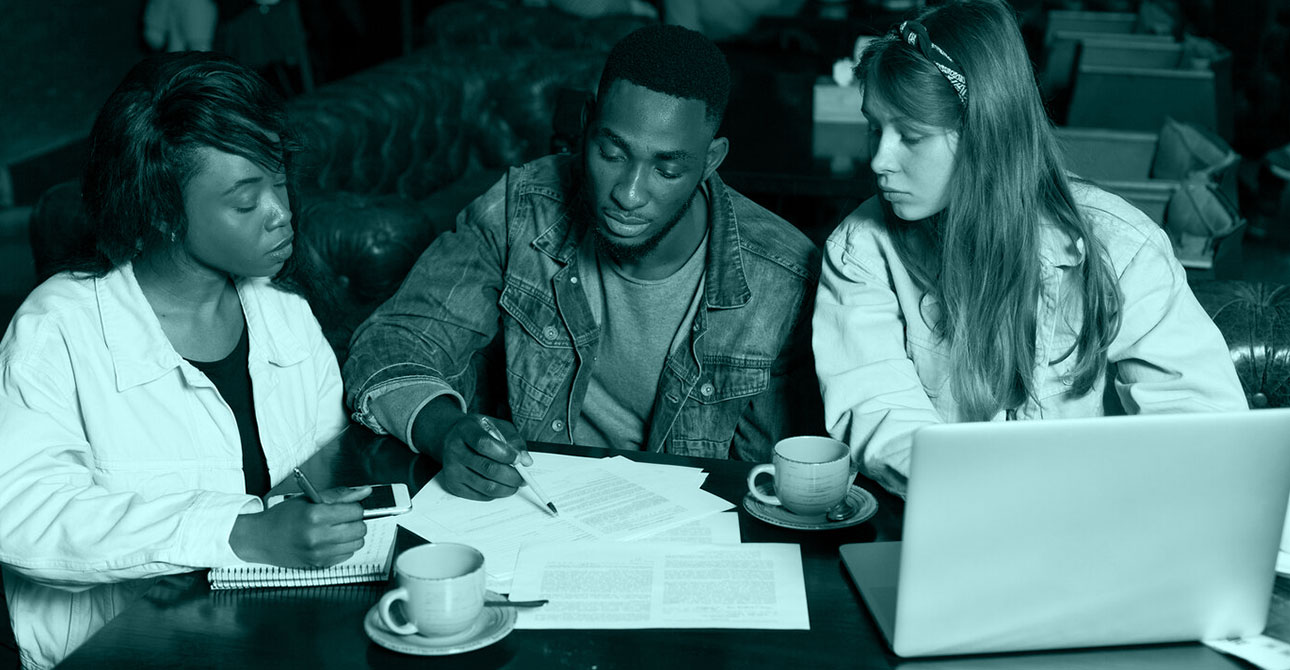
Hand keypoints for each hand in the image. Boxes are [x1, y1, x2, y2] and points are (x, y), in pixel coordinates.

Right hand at [229, 486, 369, 567]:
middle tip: (342, 517)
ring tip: (336, 529)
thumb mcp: (309, 499)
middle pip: (359, 528)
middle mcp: (318, 536)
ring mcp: (319, 553)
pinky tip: (329, 540)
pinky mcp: (320, 564)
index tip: (346, 506)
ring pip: (357, 543)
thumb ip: (339, 495)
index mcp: (315, 515)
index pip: (355, 511)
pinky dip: (343, 547)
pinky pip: (347, 555)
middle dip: (354, 521)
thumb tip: (364, 491)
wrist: (261, 539)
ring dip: (351, 535)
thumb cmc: (283, 517)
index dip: (353, 507)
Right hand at [438, 413, 530, 500]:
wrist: (451, 438)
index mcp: (465, 429)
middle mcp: (455, 449)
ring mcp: (452, 469)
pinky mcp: (453, 485)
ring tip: (515, 483)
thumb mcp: (496, 426)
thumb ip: (513, 440)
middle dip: (512, 476)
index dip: (505, 454)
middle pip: (487, 468)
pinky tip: (500, 485)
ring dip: (506, 488)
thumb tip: (525, 460)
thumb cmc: (477, 431)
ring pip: (485, 486)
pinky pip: (480, 495)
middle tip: (523, 477)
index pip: (484, 444)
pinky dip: (495, 493)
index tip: (519, 459)